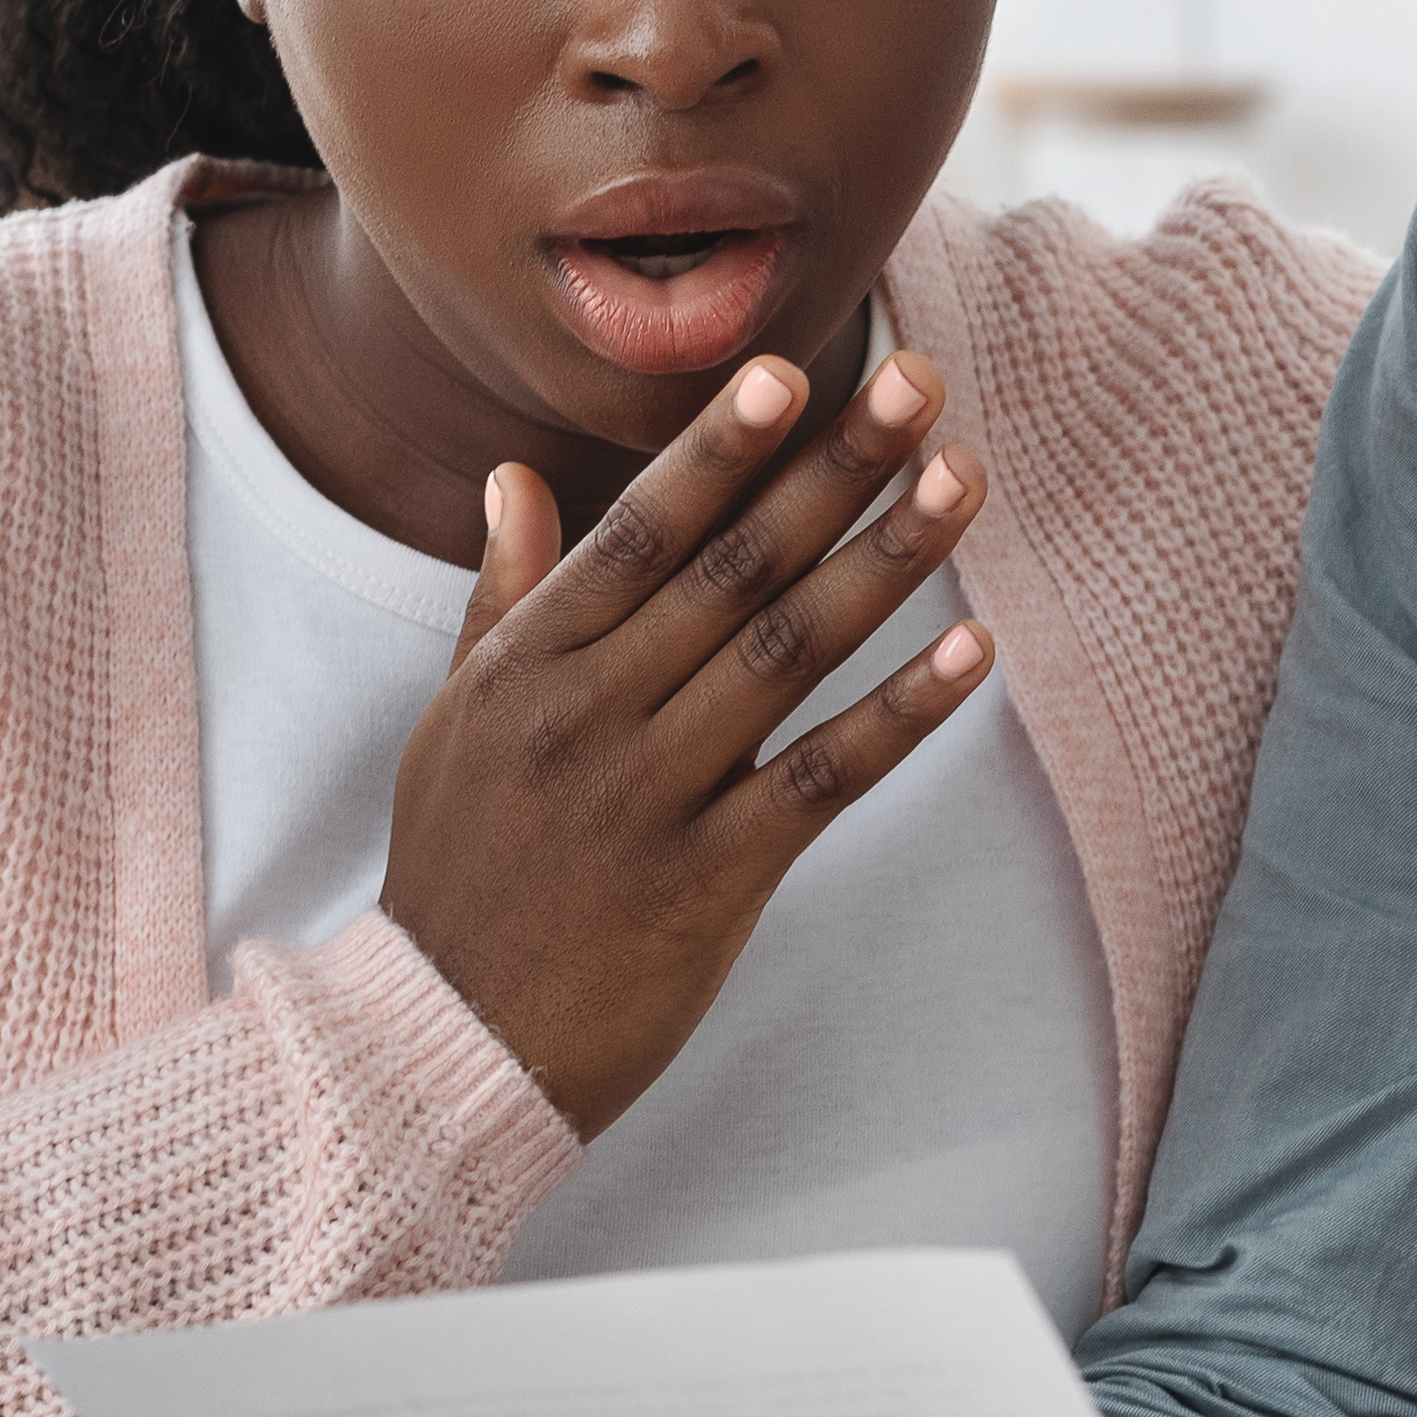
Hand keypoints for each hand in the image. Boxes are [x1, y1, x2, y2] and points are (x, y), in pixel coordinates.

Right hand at [377, 345, 991, 1127]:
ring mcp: (651, 795)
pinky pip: (821, 779)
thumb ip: (502, 601)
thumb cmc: (459, 873)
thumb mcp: (454, 724)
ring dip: (887, 558)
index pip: (638, 531)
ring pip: (787, 652)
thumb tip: (512, 478)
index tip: (789, 370)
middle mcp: (589, 713)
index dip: (719, 449)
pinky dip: (901, 714)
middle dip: (834, 467)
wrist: (444, 1046)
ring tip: (962, 476)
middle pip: (733, 568)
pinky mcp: (709, 881)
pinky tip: (972, 653)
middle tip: (921, 382)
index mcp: (529, 664)